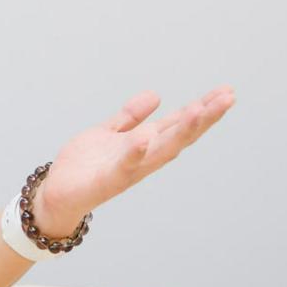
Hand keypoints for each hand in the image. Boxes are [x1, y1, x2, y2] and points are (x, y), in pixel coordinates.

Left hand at [33, 86, 235, 235]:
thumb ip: (130, 116)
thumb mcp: (109, 132)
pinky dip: (135, 152)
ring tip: (199, 109)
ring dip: (181, 131)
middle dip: (204, 118)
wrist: (57, 194)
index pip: (178, 124)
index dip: (202, 110)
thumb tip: (156, 95)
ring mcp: (128, 170)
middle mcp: (143, 158)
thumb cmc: (85, 166)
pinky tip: (146, 137)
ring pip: (161, 150)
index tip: (226, 92)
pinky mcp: (107, 180)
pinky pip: (124, 166)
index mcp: (145, 145)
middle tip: (228, 97)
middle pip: (180, 136)